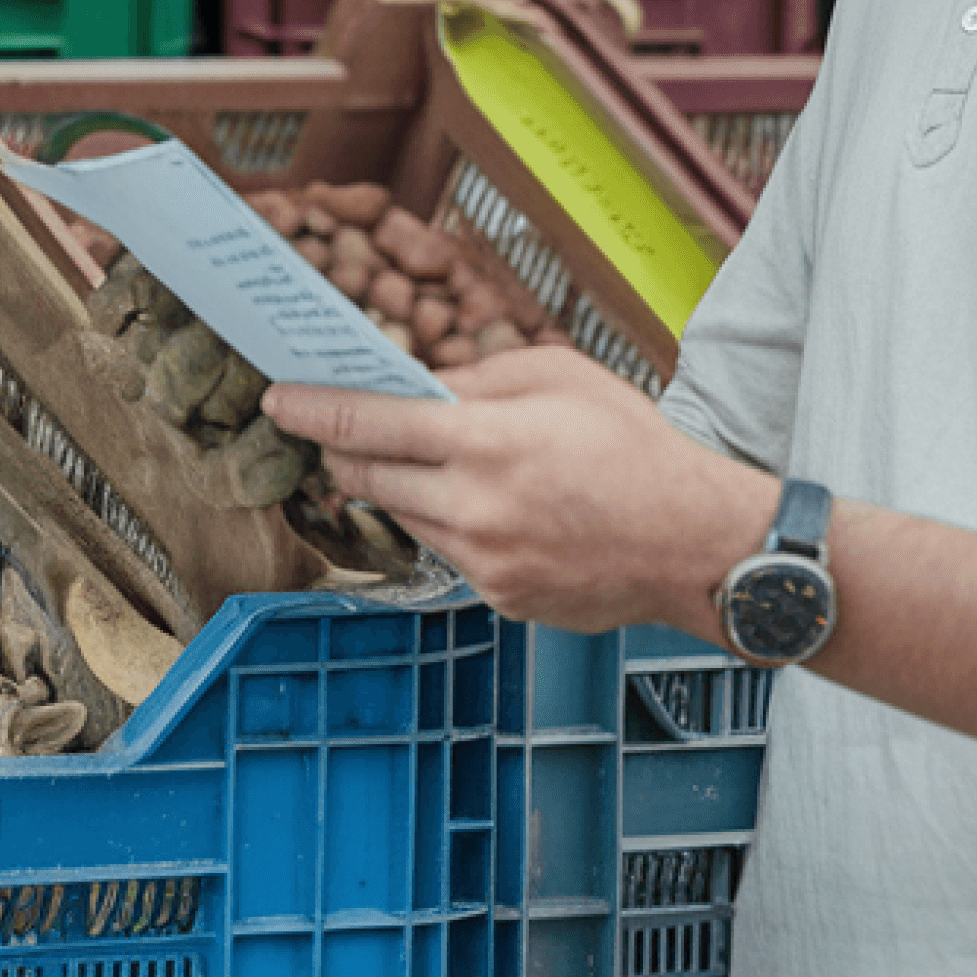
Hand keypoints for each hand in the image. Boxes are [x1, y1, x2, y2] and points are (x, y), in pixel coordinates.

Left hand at [264, 346, 775, 634]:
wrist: (696, 546)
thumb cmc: (636, 448)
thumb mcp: (561, 377)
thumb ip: (479, 379)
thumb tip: (416, 388)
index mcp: (488, 442)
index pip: (368, 423)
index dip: (313, 409)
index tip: (280, 397)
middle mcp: (475, 509)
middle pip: (366, 476)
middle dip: (344, 448)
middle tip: (342, 427)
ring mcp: (484, 563)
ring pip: (403, 517)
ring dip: (403, 486)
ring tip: (445, 463)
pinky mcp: (499, 599)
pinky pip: (449, 554)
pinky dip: (453, 524)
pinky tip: (499, 508)